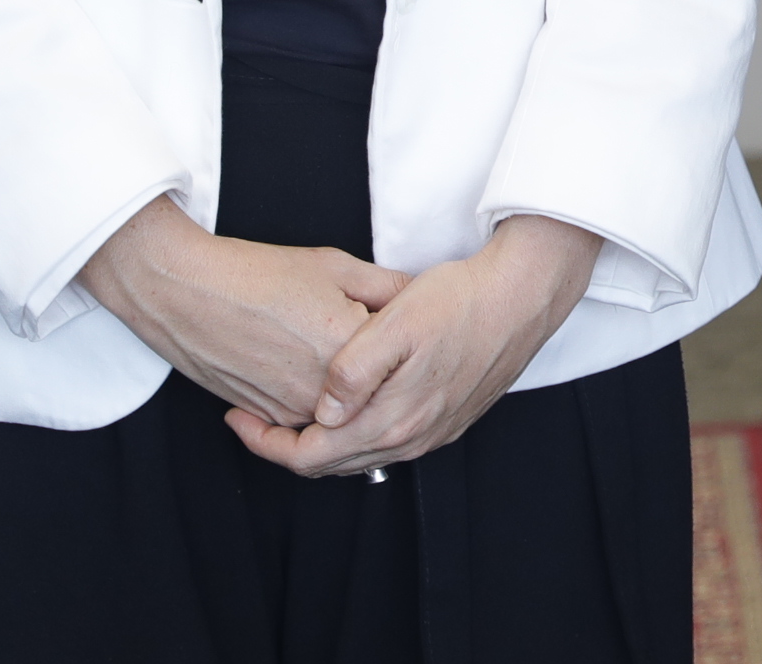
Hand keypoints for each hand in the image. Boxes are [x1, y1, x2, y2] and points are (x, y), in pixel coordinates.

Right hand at [78, 194, 407, 427]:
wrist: (185, 292)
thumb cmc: (256, 274)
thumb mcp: (337, 266)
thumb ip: (388, 288)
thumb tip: (420, 300)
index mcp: (350, 349)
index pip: (403, 354)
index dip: (407, 336)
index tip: (409, 324)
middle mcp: (324, 391)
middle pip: (376, 388)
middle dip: (383, 368)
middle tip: (372, 341)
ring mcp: (293, 410)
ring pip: (343, 412)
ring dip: (351, 391)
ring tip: (334, 350)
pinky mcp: (268, 417)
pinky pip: (309, 419)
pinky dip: (319, 401)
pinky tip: (309, 365)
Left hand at [227, 215, 602, 478]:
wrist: (524, 295)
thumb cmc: (461, 300)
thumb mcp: (396, 322)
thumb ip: (352, 372)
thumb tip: (322, 411)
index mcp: (392, 419)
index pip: (308, 457)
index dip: (264, 443)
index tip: (237, 418)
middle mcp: (413, 438)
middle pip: (329, 465)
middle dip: (285, 444)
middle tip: (254, 413)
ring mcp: (433, 432)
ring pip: (358, 456)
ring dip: (320, 440)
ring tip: (293, 408)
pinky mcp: (447, 420)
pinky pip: (386, 442)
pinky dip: (354, 433)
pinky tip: (347, 402)